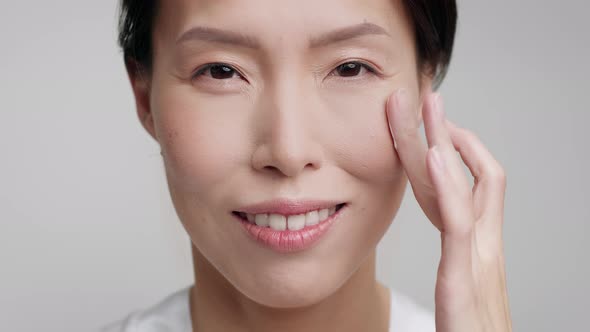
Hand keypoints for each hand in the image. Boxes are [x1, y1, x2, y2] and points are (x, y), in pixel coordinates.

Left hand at [386, 89, 511, 331]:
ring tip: (430, 107)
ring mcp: (480, 261)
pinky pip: (460, 224)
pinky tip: (436, 156)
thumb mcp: (463, 292)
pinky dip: (451, 187)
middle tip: (428, 98)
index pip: (467, 188)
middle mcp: (484, 248)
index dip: (451, 155)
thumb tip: (449, 251)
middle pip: (467, 176)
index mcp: (478, 250)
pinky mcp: (464, 280)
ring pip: (466, 187)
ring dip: (447, 143)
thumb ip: (457, 267)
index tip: (431, 131)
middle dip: (447, 135)